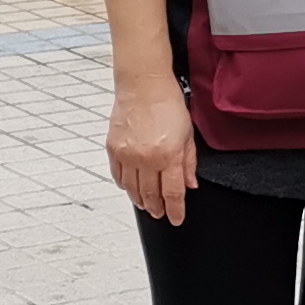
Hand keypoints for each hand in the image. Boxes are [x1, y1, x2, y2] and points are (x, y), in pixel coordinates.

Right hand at [109, 72, 197, 223]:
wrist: (143, 84)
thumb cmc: (167, 103)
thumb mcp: (188, 133)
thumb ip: (189, 162)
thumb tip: (191, 184)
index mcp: (169, 155)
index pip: (173, 194)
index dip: (175, 211)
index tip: (176, 219)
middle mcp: (147, 158)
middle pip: (151, 195)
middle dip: (157, 208)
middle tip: (160, 213)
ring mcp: (128, 155)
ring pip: (132, 189)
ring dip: (140, 200)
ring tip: (146, 205)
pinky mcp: (114, 148)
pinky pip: (118, 176)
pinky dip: (124, 186)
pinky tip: (130, 188)